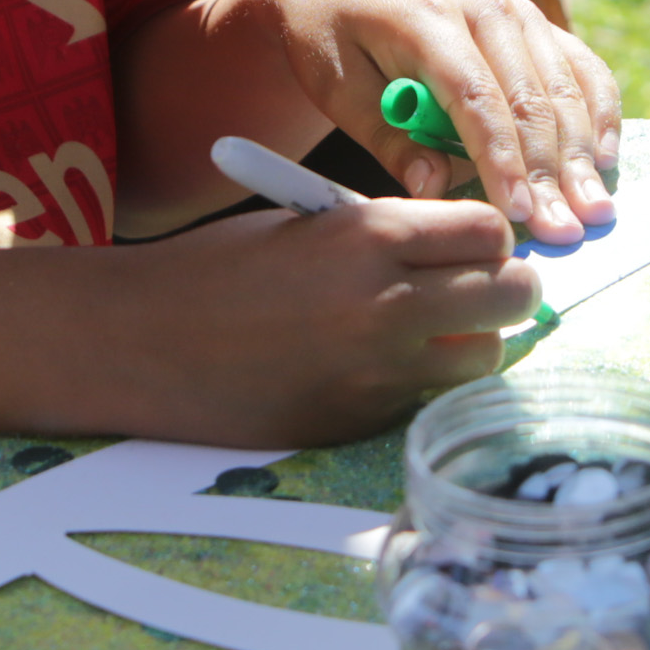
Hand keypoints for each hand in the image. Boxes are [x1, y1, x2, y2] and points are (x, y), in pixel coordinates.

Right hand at [93, 198, 536, 441]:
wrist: (138, 343)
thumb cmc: (218, 270)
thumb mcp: (307, 225)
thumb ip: (387, 236)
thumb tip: (466, 251)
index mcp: (369, 235)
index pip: (491, 229)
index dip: (489, 236)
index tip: (472, 244)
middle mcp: (385, 304)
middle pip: (511, 295)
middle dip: (504, 289)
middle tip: (477, 291)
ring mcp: (376, 372)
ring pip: (484, 359)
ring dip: (469, 345)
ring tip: (428, 335)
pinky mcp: (359, 423)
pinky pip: (427, 400)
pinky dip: (420, 386)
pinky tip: (375, 370)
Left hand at [231, 0, 619, 242]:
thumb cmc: (328, 38)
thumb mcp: (336, 88)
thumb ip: (387, 137)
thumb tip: (434, 190)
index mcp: (425, 17)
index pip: (475, 96)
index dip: (500, 159)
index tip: (516, 214)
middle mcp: (482, 5)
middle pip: (529, 98)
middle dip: (551, 173)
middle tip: (566, 233)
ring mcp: (514, 9)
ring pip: (563, 88)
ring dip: (583, 154)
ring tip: (595, 210)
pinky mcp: (533, 20)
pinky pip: (580, 66)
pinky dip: (600, 111)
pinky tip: (606, 157)